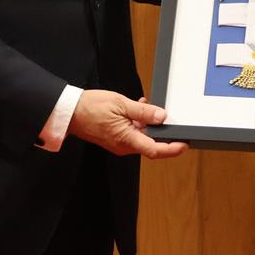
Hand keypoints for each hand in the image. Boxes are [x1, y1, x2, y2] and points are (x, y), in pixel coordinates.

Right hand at [69, 90, 187, 158]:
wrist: (70, 112)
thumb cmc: (91, 108)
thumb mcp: (121, 104)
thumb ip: (143, 111)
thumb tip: (161, 116)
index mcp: (127, 140)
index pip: (155, 150)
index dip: (172, 149)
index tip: (184, 144)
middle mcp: (124, 146)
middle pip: (151, 145)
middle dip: (162, 132)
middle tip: (170, 119)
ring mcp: (119, 144)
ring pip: (143, 138)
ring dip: (149, 125)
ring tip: (146, 106)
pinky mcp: (116, 138)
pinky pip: (133, 134)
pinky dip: (139, 123)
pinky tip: (138, 109)